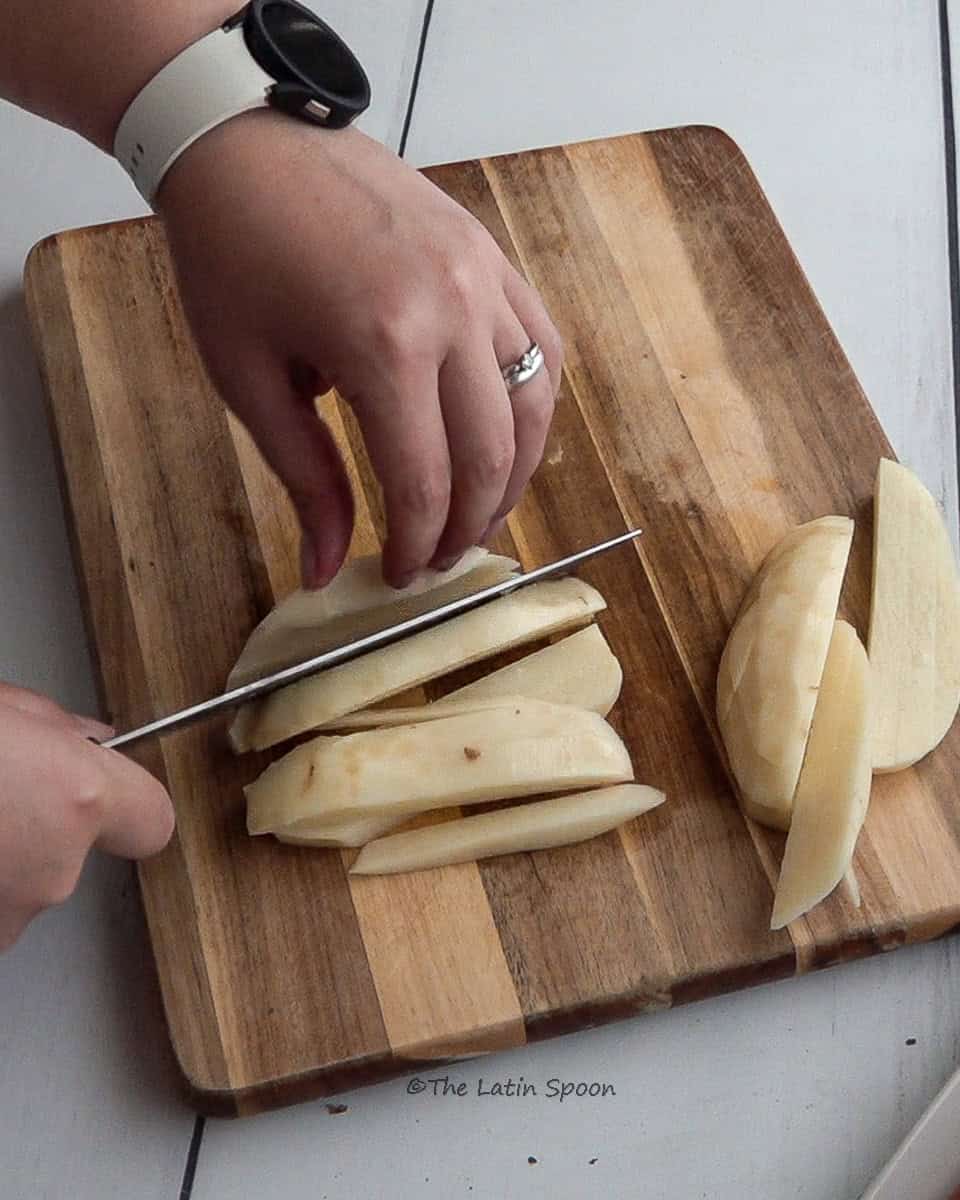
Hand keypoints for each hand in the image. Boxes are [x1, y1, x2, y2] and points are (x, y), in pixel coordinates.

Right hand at [0, 683, 173, 951]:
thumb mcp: (6, 708)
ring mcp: (9, 914)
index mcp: (76, 796)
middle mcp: (55, 866)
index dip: (129, 804)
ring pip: (25, 888)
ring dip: (3, 861)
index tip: (104, 792)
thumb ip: (58, 730)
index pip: (155, 820)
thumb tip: (86, 742)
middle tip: (1, 793)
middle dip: (42, 829)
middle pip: (76, 855)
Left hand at [157, 118, 561, 589]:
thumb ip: (304, 479)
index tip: (399, 574)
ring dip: (514, 477)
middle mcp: (451, 312)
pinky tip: (508, 439)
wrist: (247, 144)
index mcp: (382, 346)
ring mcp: (483, 279)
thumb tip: (324, 568)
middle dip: (468, 526)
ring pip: (533, 408)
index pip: (423, 481)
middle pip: (489, 456)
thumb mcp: (248, 379)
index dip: (414, 544)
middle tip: (440, 558)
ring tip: (480, 513)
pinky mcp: (493, 257)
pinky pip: (542, 347)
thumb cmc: (232, 257)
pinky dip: (534, 406)